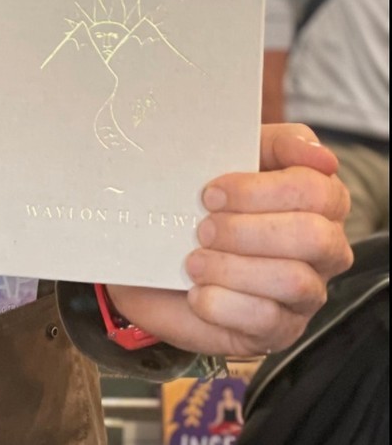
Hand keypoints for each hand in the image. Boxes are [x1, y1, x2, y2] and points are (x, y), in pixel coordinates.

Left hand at [107, 123, 353, 356]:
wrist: (151, 254)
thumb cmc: (195, 198)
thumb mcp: (221, 156)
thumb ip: (271, 143)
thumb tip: (318, 153)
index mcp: (314, 198)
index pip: (319, 190)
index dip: (263, 190)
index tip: (211, 191)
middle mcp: (321, 246)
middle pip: (315, 237)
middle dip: (249, 230)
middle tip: (202, 227)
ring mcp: (304, 292)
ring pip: (294, 281)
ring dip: (233, 267)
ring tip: (192, 260)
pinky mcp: (278, 329)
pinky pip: (266, 320)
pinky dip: (223, 303)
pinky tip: (196, 292)